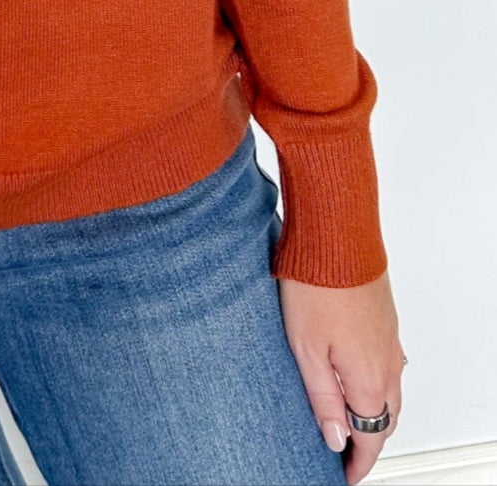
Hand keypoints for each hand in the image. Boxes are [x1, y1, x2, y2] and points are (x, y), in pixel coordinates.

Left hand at [277, 269, 406, 484]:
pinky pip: (387, 366)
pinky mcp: (385, 320)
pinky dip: (375, 385)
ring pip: (388, 392)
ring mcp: (390, 340)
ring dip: (372, 413)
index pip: (371, 437)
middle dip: (366, 442)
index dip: (357, 463)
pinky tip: (353, 378)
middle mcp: (388, 363)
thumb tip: (335, 439)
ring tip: (345, 422)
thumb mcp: (306, 350)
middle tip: (343, 455)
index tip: (343, 475)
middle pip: (384, 419)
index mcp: (370, 378)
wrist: (337, 234)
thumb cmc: (317, 285)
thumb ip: (322, 398)